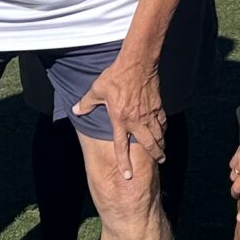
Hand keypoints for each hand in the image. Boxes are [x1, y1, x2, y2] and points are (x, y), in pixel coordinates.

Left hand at [73, 49, 166, 179]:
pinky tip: (163, 131)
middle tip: (160, 160)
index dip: (124, 162)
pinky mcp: (157, 105)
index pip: (121, 147)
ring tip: (162, 151)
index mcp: (120, 120)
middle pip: (148, 144)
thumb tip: (76, 110)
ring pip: (158, 134)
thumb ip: (87, 103)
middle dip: (155, 154)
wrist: (136, 64)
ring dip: (161, 144)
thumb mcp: (97, 90)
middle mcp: (136, 121)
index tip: (128, 176)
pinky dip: (163, 128)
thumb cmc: (116, 76)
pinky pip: (162, 121)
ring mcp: (148, 114)